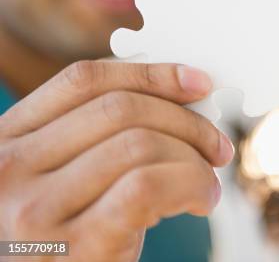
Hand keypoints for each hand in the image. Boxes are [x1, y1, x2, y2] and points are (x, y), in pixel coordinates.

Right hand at [0, 61, 233, 261]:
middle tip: (217, 146)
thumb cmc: (62, 243)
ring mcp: (36, 209)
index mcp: (6, 139)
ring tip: (209, 183)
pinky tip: (202, 200)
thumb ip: (96, 138)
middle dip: (187, 121)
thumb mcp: (60, 181)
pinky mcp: (75, 246)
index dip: (151, 74)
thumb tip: (181, 98)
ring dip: (194, 159)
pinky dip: (191, 184)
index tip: (198, 82)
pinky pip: (148, 187)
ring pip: (140, 144)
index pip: (84, 80)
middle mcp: (10, 168)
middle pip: (120, 109)